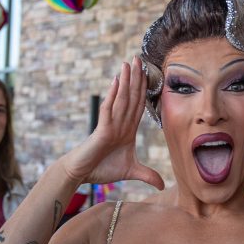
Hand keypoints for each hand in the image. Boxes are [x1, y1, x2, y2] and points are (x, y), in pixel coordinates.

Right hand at [63, 57, 163, 189]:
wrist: (81, 173)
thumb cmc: (102, 169)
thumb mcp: (130, 172)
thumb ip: (146, 175)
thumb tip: (162, 185)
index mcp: (127, 129)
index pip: (139, 105)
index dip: (145, 90)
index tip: (149, 73)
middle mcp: (119, 123)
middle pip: (131, 96)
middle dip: (136, 78)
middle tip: (140, 57)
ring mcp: (110, 124)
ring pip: (121, 99)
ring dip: (126, 80)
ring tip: (130, 62)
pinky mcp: (101, 130)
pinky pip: (109, 109)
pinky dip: (113, 95)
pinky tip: (117, 81)